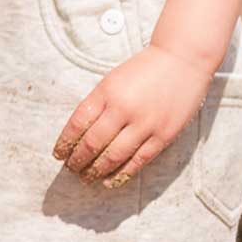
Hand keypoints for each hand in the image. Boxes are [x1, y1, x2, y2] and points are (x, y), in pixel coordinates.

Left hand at [55, 43, 211, 183]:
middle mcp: (124, 109)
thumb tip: (78, 135)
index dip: (65, 143)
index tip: (58, 154)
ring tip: (86, 178)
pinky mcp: (164, 135)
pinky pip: (139, 160)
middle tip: (71, 169)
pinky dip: (122, 174)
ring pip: (114, 156)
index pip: (77, 124)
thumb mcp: (111, 80)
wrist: (183, 60)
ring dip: (96, 170)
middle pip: (93, 143)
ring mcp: (145, 124)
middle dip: (78, 160)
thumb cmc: (143, 70)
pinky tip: (109, 181)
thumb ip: (96, 104)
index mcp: (106, 93)